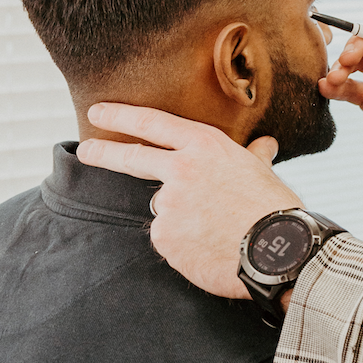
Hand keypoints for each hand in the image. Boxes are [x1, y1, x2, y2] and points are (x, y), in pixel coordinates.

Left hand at [76, 105, 298, 297]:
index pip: (152, 123)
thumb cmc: (275, 208)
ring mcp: (169, 205)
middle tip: (85, 150)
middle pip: (132, 158)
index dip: (121, 115)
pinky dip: (183, 244)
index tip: (98, 112)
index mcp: (204, 146)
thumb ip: (255, 156)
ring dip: (181, 218)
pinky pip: (169, 239)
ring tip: (216, 229)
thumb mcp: (263, 172)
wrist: (277, 250)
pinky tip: (209, 247)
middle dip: (103, 152)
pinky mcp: (164, 238)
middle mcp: (180, 171)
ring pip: (165, 209)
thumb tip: (266, 143)